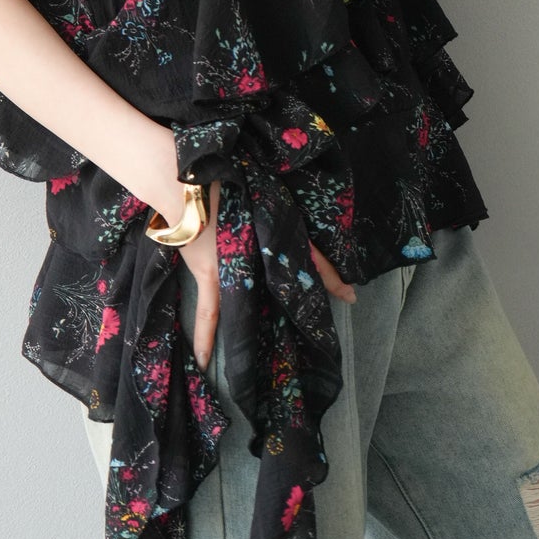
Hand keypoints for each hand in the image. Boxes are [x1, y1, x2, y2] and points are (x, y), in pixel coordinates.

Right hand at [179, 185, 356, 371]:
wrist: (186, 182)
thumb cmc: (221, 176)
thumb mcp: (257, 188)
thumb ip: (269, 202)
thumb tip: (275, 202)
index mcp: (275, 230)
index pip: (313, 257)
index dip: (333, 277)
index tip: (352, 295)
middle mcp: (262, 253)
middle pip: (295, 280)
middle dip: (319, 293)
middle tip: (345, 305)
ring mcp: (238, 269)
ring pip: (261, 302)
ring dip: (273, 320)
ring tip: (290, 346)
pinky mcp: (210, 276)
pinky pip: (209, 313)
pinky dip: (206, 338)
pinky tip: (205, 362)